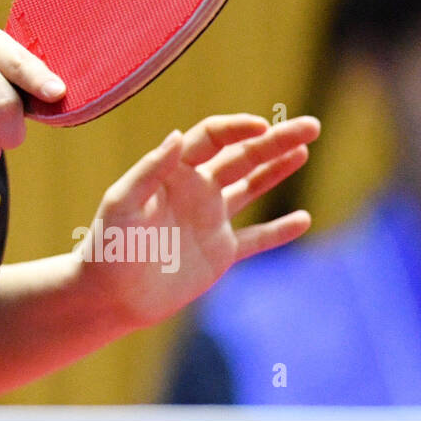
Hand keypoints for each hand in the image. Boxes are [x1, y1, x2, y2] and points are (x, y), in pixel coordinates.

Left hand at [74, 113, 319, 331]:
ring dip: (278, 170)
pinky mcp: (219, 253)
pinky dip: (279, 230)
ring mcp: (210, 220)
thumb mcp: (123, 203)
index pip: (212, 138)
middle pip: (242, 157)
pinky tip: (303, 219)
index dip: (238, 128)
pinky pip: (257, 239)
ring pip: (252, 188)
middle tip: (311, 127)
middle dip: (275, 141)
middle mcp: (196, 189)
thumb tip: (177, 135)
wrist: (111, 295)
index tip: (263, 126)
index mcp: (173, 172)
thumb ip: (150, 170)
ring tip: (304, 152)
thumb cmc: (109, 246)